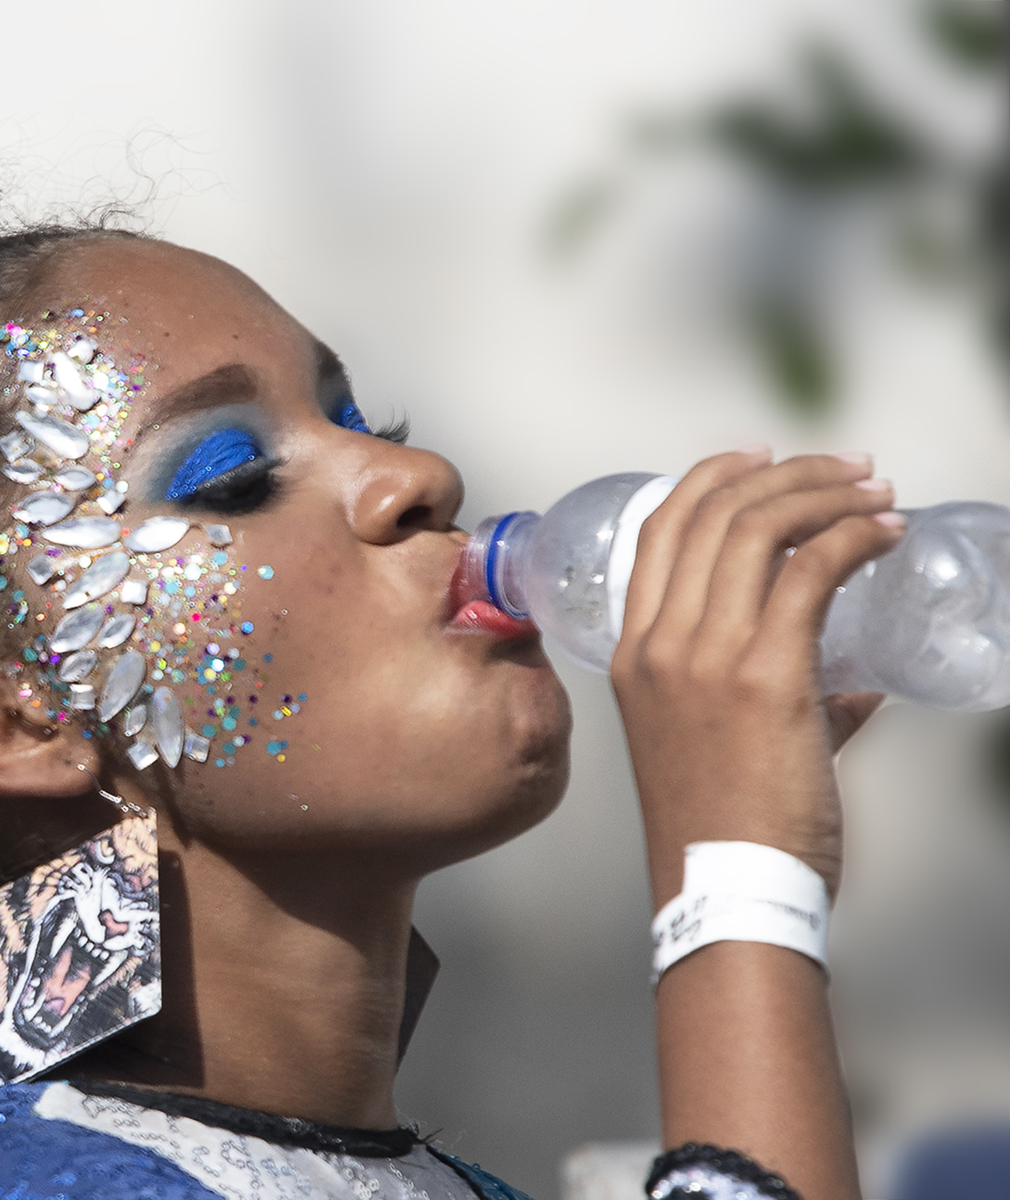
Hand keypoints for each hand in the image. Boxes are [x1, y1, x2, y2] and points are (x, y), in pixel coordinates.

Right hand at [610, 449, 903, 905]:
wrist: (725, 892)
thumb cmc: (725, 831)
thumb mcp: (713, 747)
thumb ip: (786, 704)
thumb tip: (855, 686)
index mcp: (632, 653)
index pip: (660, 531)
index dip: (709, 477)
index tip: (761, 456)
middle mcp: (659, 643)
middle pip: (714, 514)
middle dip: (789, 473)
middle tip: (848, 468)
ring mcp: (705, 657)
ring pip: (760, 529)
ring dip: (828, 494)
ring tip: (877, 495)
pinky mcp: (765, 676)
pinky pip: (810, 573)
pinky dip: (855, 539)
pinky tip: (886, 537)